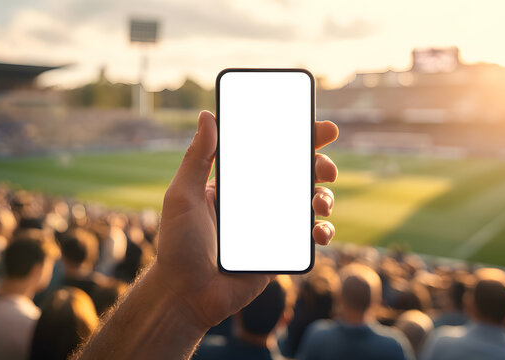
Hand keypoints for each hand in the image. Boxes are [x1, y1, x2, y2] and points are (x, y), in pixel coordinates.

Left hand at [154, 110, 338, 330]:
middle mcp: (258, 201)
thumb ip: (197, 157)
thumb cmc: (178, 245)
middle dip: (319, 165)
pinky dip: (322, 231)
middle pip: (298, 175)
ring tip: (320, 202)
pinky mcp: (280, 251)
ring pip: (310, 203)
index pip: (270, 153)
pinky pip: (308, 237)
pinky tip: (319, 231)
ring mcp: (271, 226)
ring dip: (325, 197)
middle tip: (326, 168)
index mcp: (237, 184)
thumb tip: (206, 115)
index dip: (297, 138)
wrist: (186, 295)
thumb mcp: (182, 196)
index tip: (319, 128)